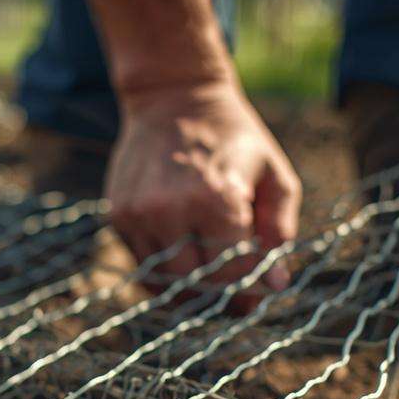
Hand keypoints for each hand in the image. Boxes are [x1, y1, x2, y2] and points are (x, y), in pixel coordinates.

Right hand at [107, 81, 300, 312]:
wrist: (173, 98)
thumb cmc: (233, 138)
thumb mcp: (274, 175)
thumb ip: (279, 230)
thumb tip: (275, 285)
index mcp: (217, 198)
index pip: (233, 272)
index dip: (249, 291)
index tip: (260, 295)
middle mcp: (171, 209)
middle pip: (197, 284)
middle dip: (220, 297)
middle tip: (237, 300)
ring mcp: (139, 214)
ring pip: (166, 282)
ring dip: (191, 292)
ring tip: (212, 286)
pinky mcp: (119, 215)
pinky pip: (143, 267)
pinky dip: (165, 276)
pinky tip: (186, 265)